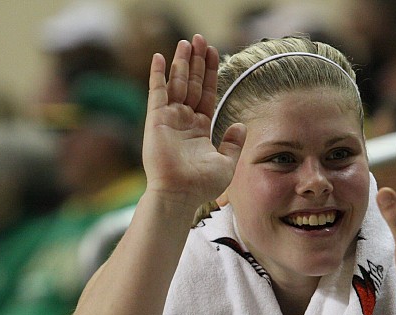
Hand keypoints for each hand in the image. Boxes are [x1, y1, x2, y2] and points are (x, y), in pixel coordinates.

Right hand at [142, 34, 245, 213]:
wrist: (180, 195)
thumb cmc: (201, 185)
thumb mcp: (226, 162)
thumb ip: (233, 143)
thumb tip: (240, 125)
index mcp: (199, 128)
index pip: (206, 92)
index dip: (210, 72)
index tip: (214, 52)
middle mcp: (183, 120)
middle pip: (191, 83)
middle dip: (196, 61)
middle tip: (199, 39)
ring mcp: (168, 119)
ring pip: (176, 83)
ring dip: (181, 62)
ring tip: (186, 42)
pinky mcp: (155, 121)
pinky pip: (156, 93)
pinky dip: (157, 75)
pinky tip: (160, 57)